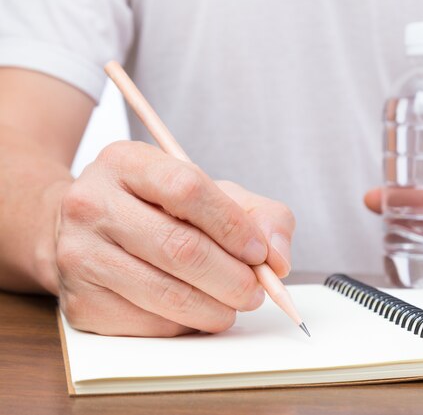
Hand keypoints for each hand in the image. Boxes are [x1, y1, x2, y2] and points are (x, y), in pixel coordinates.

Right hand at [55, 141, 294, 335]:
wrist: (90, 231)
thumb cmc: (159, 210)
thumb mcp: (209, 194)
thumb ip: (258, 216)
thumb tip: (278, 258)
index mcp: (126, 162)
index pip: (188, 189)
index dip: (233, 226)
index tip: (259, 252)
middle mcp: (92, 203)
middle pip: (180, 248)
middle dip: (233, 278)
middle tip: (255, 292)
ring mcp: (79, 254)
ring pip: (167, 293)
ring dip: (216, 308)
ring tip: (233, 305)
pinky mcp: (80, 302)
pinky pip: (149, 323)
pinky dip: (186, 324)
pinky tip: (196, 311)